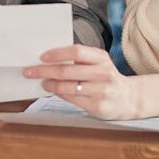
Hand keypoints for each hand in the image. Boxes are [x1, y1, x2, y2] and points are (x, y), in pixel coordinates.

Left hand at [23, 45, 139, 119]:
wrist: (129, 99)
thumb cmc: (106, 78)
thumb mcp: (99, 63)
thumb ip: (80, 60)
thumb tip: (48, 59)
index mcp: (102, 58)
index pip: (77, 52)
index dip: (57, 54)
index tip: (42, 57)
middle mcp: (103, 73)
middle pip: (67, 71)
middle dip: (44, 71)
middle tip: (29, 71)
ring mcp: (101, 91)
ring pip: (67, 87)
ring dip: (49, 84)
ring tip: (42, 82)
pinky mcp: (97, 106)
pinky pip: (71, 99)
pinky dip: (58, 94)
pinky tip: (53, 90)